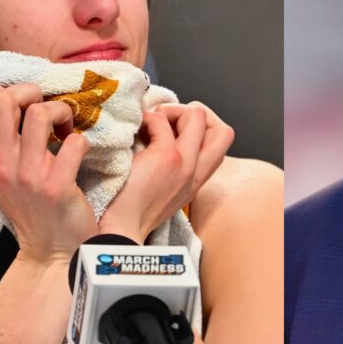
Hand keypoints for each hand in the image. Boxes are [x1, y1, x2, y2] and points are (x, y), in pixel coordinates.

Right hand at [0, 83, 96, 263]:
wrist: (53, 252)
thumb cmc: (29, 206)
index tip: (19, 104)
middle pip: (1, 100)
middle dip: (30, 92)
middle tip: (45, 109)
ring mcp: (27, 177)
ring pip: (39, 113)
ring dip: (61, 111)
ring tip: (65, 128)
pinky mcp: (56, 188)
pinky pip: (74, 143)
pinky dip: (82, 141)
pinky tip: (79, 151)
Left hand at [98, 102, 233, 241]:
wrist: (118, 231)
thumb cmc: (130, 213)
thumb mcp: (164, 193)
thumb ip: (174, 170)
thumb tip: (167, 137)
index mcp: (196, 181)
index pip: (221, 144)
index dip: (201, 129)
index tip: (175, 132)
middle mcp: (197, 173)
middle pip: (224, 130)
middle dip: (196, 114)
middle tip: (168, 123)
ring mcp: (185, 164)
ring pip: (198, 114)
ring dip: (171, 111)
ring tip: (150, 125)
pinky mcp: (167, 158)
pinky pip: (162, 120)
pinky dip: (147, 119)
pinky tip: (134, 134)